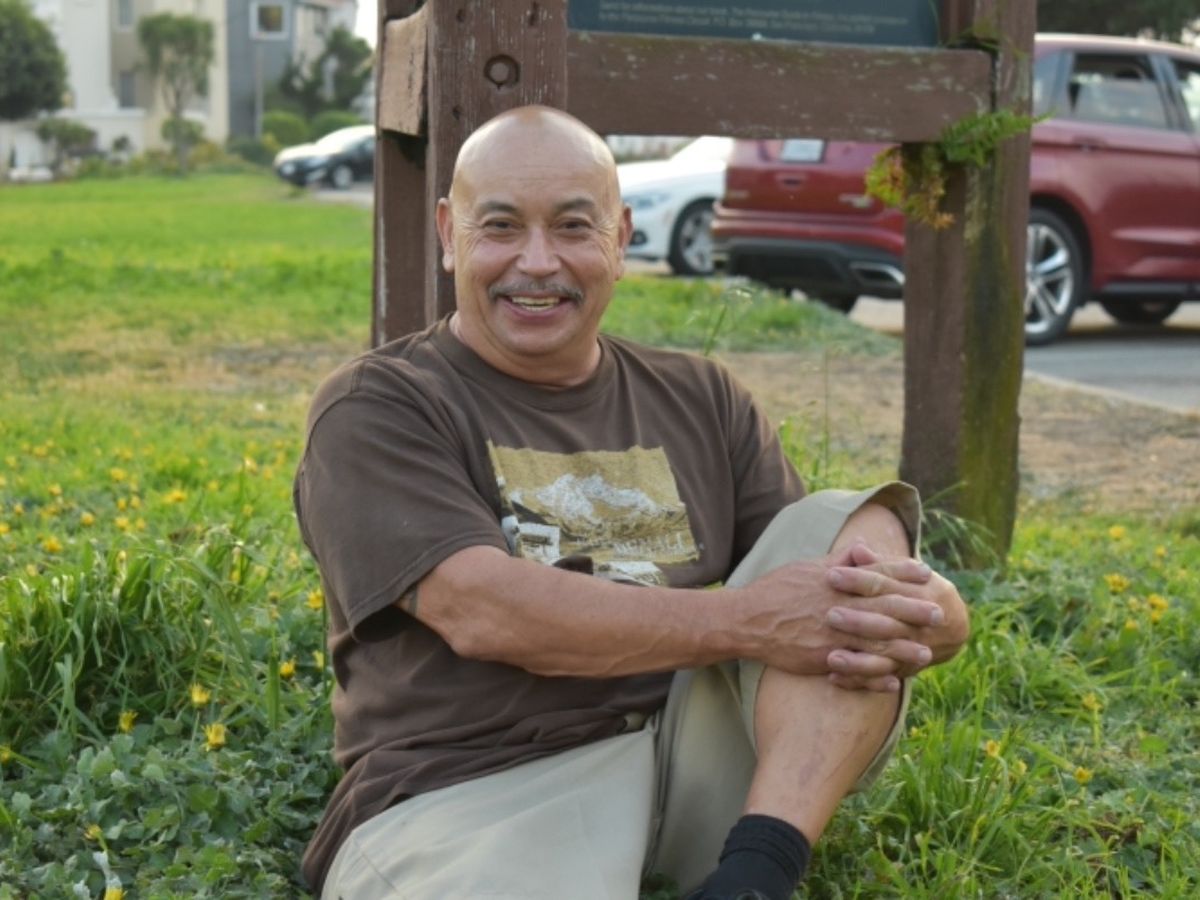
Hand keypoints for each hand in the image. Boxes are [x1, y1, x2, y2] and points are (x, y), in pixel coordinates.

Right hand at [731, 549, 944, 686]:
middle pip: (883, 608)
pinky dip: (875, 677)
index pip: (876, 574)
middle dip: (914, 611)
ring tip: (927, 655)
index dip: (902, 573)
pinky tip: (894, 682)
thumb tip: (863, 547)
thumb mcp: (806, 566)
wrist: (746, 620)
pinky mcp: (821, 658)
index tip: (926, 573)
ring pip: (874, 642)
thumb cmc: (776, 590)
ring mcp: (831, 635)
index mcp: (835, 582)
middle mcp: (837, 607)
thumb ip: (838, 559)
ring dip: (902, 649)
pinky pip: (855, 670)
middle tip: (939, 614)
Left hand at [823, 545, 969, 689]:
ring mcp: (911, 651)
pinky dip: (858, 680)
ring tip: (832, 658)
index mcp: (918, 593)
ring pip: (884, 657)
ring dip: (858, 660)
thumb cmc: (919, 589)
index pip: (884, 585)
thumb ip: (881, 564)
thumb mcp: (907, 574)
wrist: (953, 625)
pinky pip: (879, 678)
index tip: (831, 575)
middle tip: (830, 615)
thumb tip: (857, 548)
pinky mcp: (902, 669)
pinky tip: (834, 677)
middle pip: (885, 622)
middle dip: (858, 621)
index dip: (858, 580)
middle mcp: (917, 625)